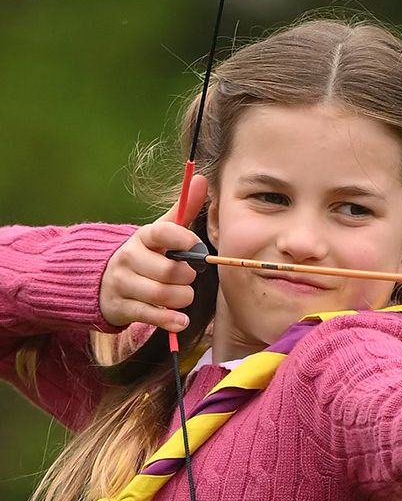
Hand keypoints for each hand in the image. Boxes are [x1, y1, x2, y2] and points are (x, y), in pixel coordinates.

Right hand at [99, 174, 207, 332]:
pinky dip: (170, 320)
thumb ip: (183, 210)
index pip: (162, 233)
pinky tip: (181, 320)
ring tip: (184, 296)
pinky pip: (150, 316)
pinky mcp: (120, 307)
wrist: (100, 279)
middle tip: (189, 276)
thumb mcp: (160, 232)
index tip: (195, 246)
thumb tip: (203, 179)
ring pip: (162, 295)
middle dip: (188, 277)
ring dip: (183, 298)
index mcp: (142, 237)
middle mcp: (128, 258)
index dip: (182, 239)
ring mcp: (122, 284)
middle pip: (169, 271)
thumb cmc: (144, 254)